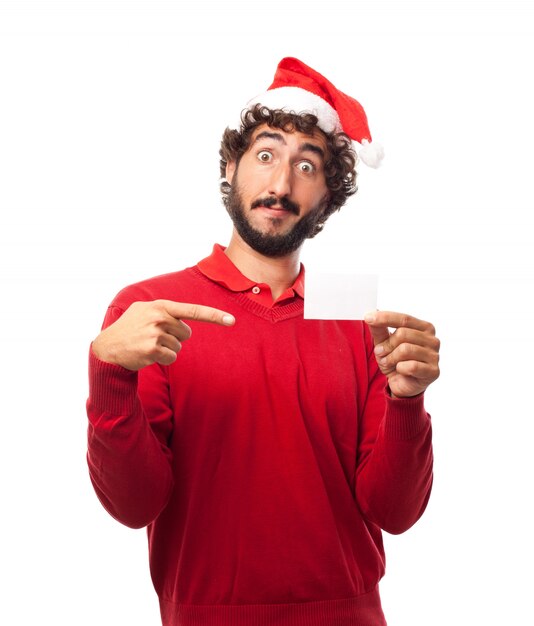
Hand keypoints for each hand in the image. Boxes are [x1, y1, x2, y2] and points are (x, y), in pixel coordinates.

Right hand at [92, 300, 234, 370]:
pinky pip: (171, 358)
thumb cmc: (129, 328)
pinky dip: (163, 359)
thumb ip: (165, 309)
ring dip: (166, 349)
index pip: (193, 310)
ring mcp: (156, 334)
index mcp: (161, 306)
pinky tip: (147, 354)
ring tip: (147, 344)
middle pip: (186, 333)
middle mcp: (160, 318)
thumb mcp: (144, 309)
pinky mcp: (152, 350)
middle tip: (153, 336)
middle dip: (174, 337)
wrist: (108, 347)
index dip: (214, 316)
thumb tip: (186, 318)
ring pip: (178, 347)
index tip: (232, 320)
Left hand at [364, 311, 439, 397]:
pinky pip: (411, 366)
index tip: (368, 317)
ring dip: (391, 358)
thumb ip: (379, 329)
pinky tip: (400, 370)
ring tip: (389, 362)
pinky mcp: (434, 371)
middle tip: (381, 353)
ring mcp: (435, 356)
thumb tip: (371, 313)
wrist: (402, 384)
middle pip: (403, 334)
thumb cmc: (395, 361)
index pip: (404, 319)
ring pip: (405, 349)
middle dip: (386, 345)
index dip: (385, 317)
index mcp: (424, 328)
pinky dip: (400, 368)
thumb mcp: (383, 343)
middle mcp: (433, 339)